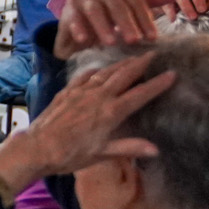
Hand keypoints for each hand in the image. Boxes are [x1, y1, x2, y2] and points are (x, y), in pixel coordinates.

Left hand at [0, 53, 173, 186]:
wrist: (36, 148)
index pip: (140, 94)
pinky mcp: (66, 92)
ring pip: (105, 72)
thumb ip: (128, 148)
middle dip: (140, 63)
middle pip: (123, 75)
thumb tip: (155, 149)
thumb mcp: (100, 155)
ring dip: (120, 63)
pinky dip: (95, 69)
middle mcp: (97, 97)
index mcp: (110, 112)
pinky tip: (99, 67)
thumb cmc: (69, 155)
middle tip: (153, 53)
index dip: (157, 84)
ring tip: (132, 57)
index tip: (172, 73)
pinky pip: (84, 76)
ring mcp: (80, 92)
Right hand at [54, 0, 160, 56]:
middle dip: (127, 23)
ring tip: (111, 42)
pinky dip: (79, 28)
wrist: (77, 20)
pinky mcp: (68, 7)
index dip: (144, 19)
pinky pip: (74, 18)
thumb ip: (150, 3)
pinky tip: (85, 41)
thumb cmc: (109, 17)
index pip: (135, 1)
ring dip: (104, 26)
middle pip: (116, 4)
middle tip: (134, 41)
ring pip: (95, 9)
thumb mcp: (129, 10)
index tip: (152, 38)